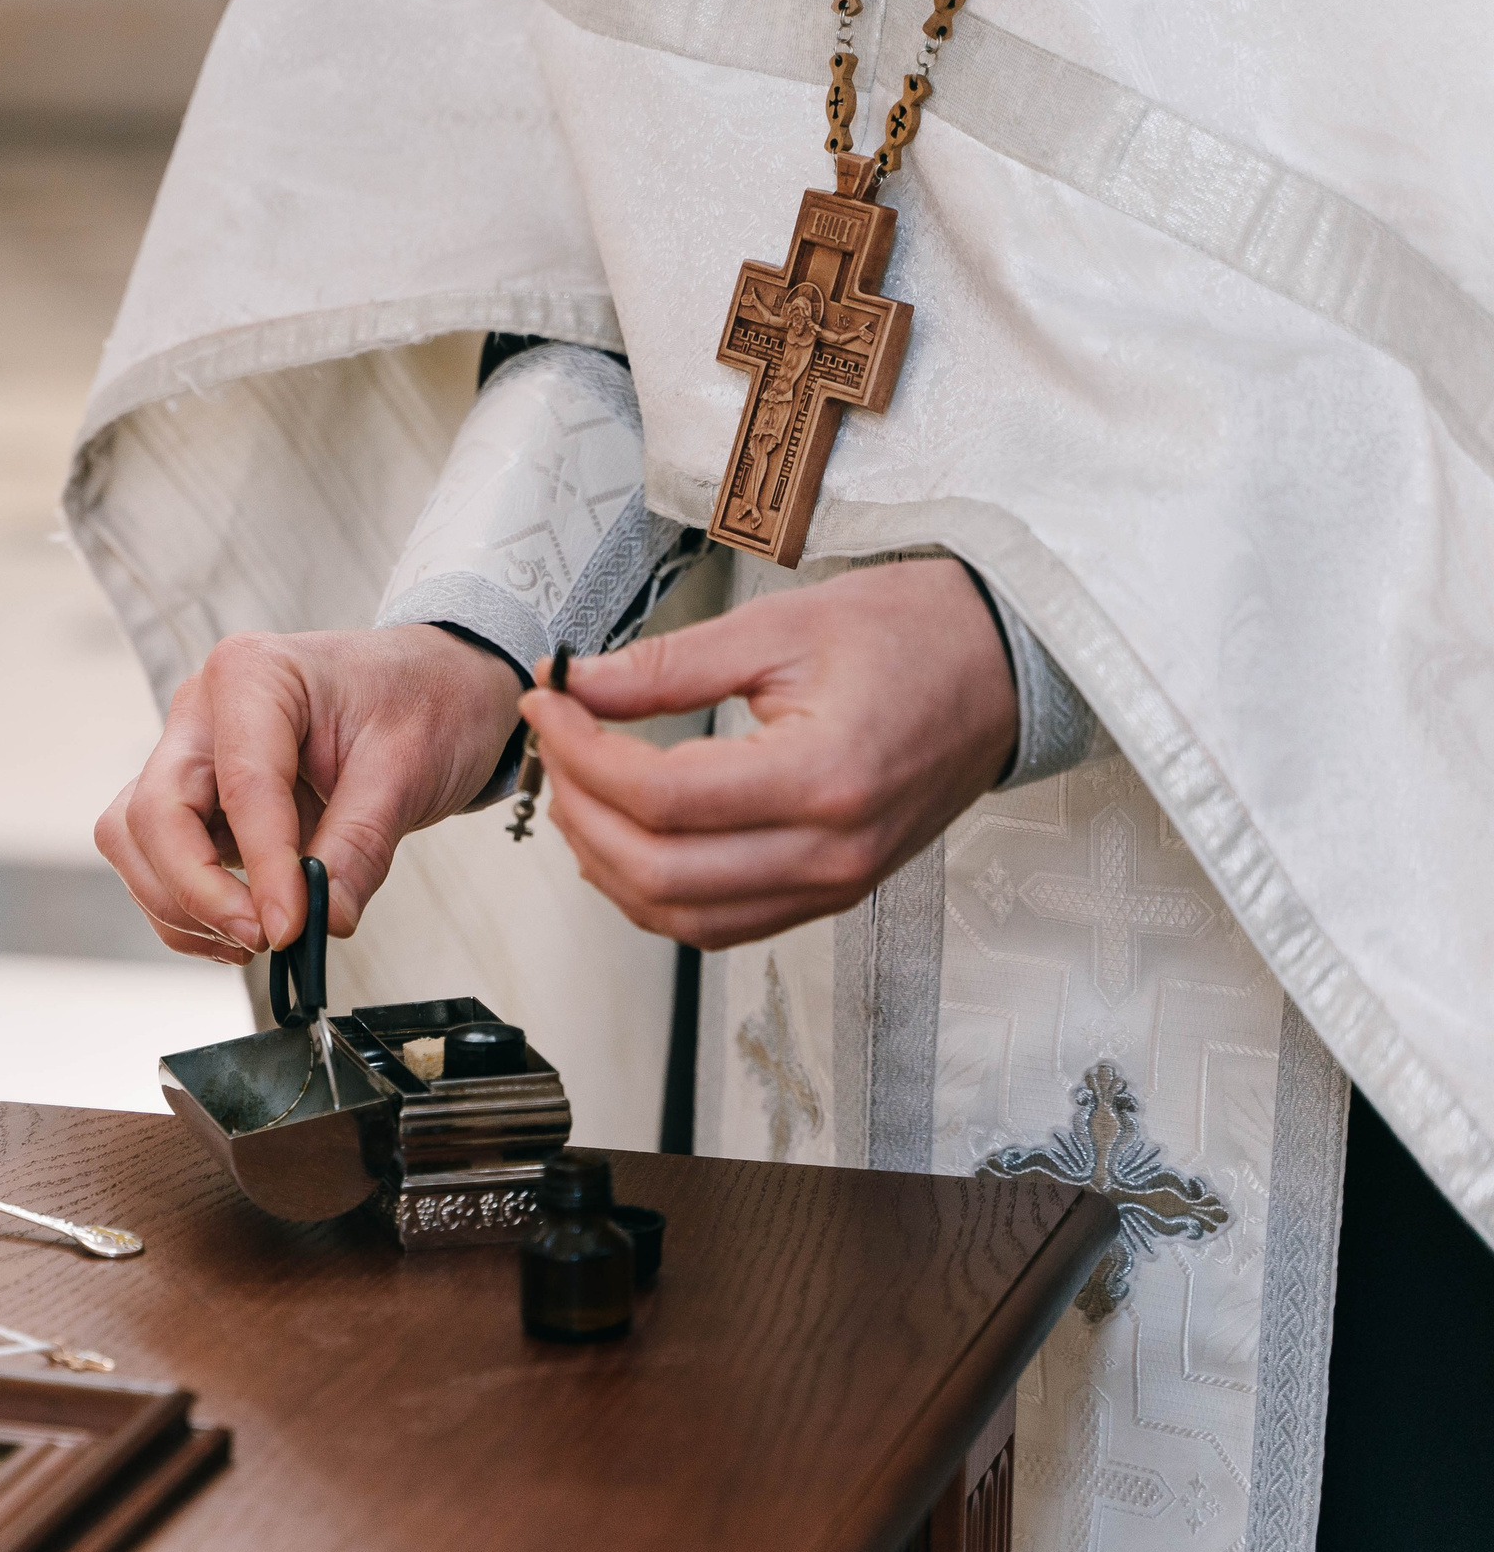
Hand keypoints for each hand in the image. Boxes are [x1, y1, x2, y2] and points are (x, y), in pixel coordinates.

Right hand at [95, 626, 524, 962]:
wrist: (434, 691)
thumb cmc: (421, 704)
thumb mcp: (408, 770)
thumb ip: (359, 845)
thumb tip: (323, 921)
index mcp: (252, 674)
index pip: (239, 783)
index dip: (262, 866)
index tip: (292, 927)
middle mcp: (200, 712)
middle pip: (152, 814)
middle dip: (198, 891)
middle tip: (267, 937)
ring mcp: (189, 756)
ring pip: (135, 843)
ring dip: (182, 906)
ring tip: (261, 937)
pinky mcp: (195, 801)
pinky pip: (158, 863)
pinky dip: (189, 909)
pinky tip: (248, 927)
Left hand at [520, 559, 1016, 950]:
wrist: (1003, 669)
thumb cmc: (915, 635)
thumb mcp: (782, 626)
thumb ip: (670, 665)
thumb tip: (579, 684)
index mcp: (824, 777)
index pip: (661, 797)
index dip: (582, 754)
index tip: (548, 706)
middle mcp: (831, 851)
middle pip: (658, 872)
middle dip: (580, 811)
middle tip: (554, 748)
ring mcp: (834, 883)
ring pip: (681, 917)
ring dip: (608, 864)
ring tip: (577, 793)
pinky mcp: (831, 892)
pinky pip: (721, 925)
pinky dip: (656, 894)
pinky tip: (626, 841)